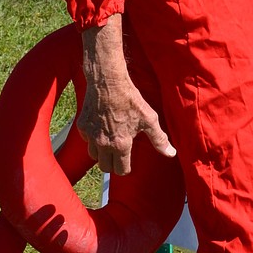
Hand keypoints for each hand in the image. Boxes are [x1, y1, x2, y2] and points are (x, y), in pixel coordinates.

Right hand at [78, 16, 175, 175]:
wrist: (108, 82)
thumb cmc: (131, 99)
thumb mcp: (149, 119)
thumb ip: (159, 139)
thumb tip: (171, 153)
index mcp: (121, 145)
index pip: (121, 170)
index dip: (126, 168)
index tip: (128, 162)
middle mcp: (103, 144)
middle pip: (105, 168)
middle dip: (113, 164)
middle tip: (119, 155)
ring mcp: (90, 136)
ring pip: (94, 156)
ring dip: (102, 153)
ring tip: (110, 143)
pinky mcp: (82, 127)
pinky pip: (86, 141)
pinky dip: (93, 139)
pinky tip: (102, 129)